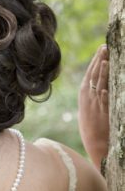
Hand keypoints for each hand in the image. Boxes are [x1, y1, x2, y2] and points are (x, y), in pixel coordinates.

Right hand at [78, 45, 108, 170]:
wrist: (96, 144)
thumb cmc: (92, 130)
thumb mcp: (88, 112)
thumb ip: (92, 100)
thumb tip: (99, 89)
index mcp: (83, 95)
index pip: (89, 75)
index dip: (95, 63)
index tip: (100, 52)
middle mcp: (87, 96)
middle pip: (93, 73)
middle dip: (99, 59)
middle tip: (104, 47)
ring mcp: (94, 100)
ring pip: (98, 79)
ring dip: (102, 65)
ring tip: (106, 53)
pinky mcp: (102, 106)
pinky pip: (103, 90)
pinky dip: (104, 79)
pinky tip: (107, 68)